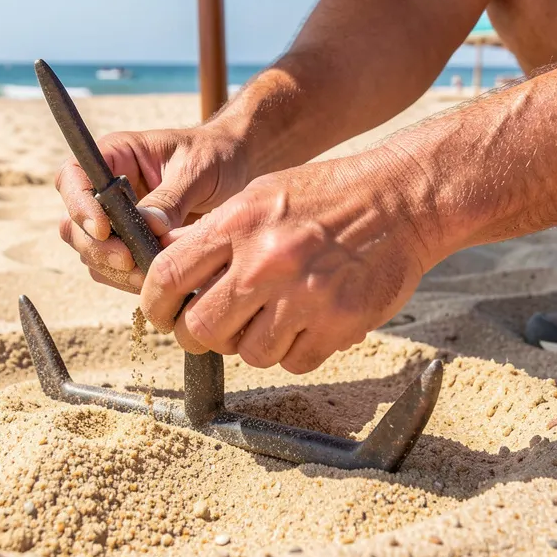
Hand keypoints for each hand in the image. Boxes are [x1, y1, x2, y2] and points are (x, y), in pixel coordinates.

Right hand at [56, 122, 248, 291]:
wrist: (237, 170)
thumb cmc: (216, 156)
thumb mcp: (197, 169)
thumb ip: (171, 197)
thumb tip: (149, 226)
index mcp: (116, 156)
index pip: (73, 177)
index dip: (79, 205)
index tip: (103, 229)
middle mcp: (106, 188)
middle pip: (75, 224)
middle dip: (98, 248)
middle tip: (129, 262)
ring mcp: (115, 219)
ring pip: (90, 252)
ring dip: (113, 269)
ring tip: (150, 276)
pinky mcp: (129, 245)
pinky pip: (113, 270)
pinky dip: (127, 280)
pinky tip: (155, 281)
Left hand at [139, 150, 434, 372]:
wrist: (401, 200)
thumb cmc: (326, 195)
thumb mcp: (260, 194)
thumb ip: (214, 232)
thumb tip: (164, 265)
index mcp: (238, 223)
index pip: (168, 277)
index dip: (155, 304)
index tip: (161, 313)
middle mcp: (265, 262)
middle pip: (201, 328)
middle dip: (199, 334)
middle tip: (212, 327)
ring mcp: (303, 297)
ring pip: (249, 353)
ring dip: (252, 344)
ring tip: (271, 317)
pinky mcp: (338, 325)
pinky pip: (294, 362)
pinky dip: (294, 351)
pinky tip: (305, 323)